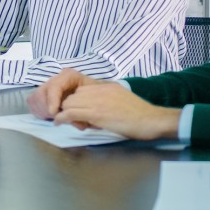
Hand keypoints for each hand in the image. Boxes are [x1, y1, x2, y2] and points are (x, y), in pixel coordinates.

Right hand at [26, 68, 104, 119]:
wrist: (94, 93)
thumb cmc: (94, 95)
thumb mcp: (92, 101)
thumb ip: (83, 110)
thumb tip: (76, 124)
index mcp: (68, 76)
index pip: (54, 86)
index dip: (52, 100)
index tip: (54, 113)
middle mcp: (56, 78)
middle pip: (42, 92)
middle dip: (47, 108)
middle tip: (56, 118)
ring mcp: (48, 85)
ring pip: (35, 97)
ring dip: (42, 110)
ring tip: (53, 118)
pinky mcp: (43, 92)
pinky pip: (33, 101)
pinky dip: (38, 110)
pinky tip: (48, 116)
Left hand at [53, 83, 179, 140]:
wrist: (151, 120)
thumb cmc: (141, 116)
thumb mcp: (122, 101)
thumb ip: (107, 102)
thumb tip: (96, 114)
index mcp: (107, 87)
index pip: (81, 90)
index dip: (76, 102)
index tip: (76, 112)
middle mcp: (100, 90)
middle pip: (73, 95)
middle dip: (69, 107)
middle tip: (71, 120)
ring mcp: (98, 100)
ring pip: (69, 102)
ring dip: (65, 113)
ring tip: (65, 123)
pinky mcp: (96, 113)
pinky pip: (71, 112)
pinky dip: (62, 118)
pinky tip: (58, 123)